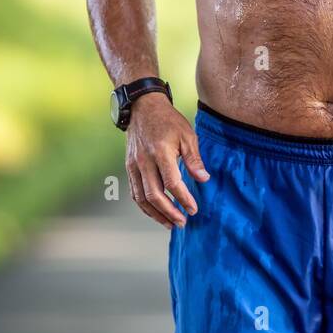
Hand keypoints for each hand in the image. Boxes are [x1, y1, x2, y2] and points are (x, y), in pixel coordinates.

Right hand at [124, 92, 209, 228]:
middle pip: (154, 195)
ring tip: (170, 224)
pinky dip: (144, 206)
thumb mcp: (187, 135)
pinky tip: (156, 213)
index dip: (183, 199)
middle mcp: (144, 161)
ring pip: (141, 198)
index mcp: (161, 153)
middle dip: (169, 212)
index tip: (193, 209)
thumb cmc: (169, 121)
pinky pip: (135, 192)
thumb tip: (203, 179)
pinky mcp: (129, 167)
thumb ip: (194, 159)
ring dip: (155, 214)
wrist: (143, 108)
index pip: (172, 183)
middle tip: (182, 223)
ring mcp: (134, 165)